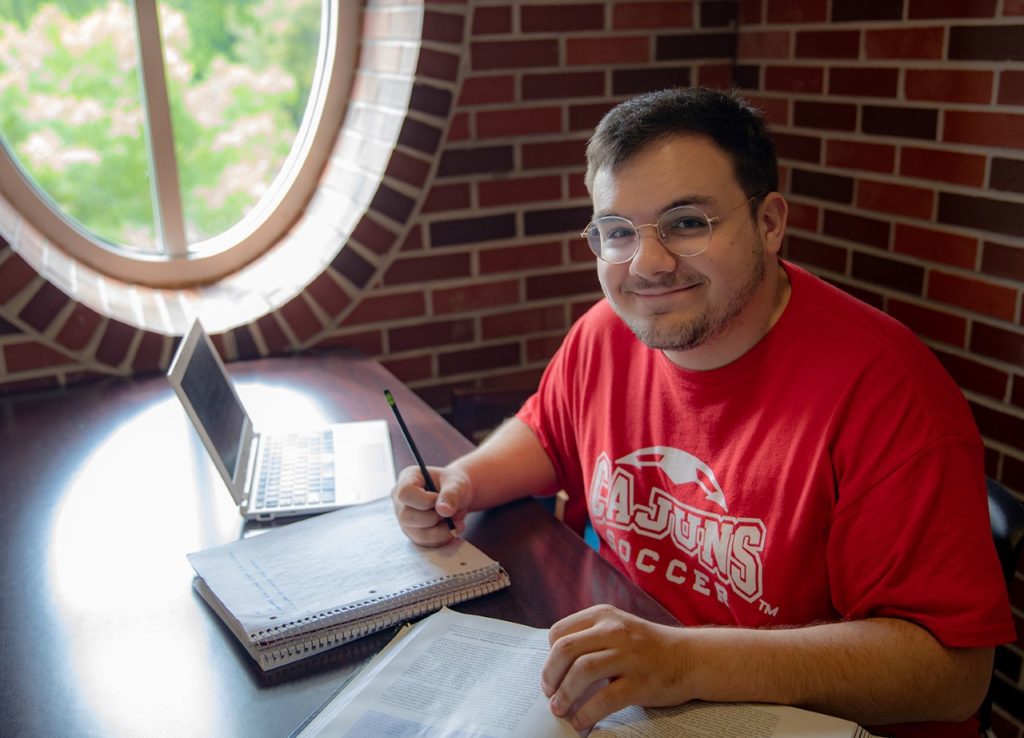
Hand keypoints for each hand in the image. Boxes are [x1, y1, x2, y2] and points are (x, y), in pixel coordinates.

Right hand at [391, 464, 473, 545]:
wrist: (458, 496)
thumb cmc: (454, 484)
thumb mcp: (457, 483)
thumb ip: (452, 494)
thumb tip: (443, 510)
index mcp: (407, 479)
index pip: (405, 493)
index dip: (424, 500)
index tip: (439, 499)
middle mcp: (401, 501)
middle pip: (406, 517)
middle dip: (433, 518)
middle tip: (451, 512)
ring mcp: (405, 519)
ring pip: (417, 534)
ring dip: (441, 531)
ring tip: (457, 521)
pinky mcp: (414, 533)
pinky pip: (426, 543)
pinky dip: (443, 538)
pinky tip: (453, 528)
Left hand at [541, 605, 691, 729]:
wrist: (690, 657)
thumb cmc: (647, 647)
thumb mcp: (617, 627)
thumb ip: (590, 638)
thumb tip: (556, 669)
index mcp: (604, 615)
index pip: (560, 631)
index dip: (549, 655)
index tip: (551, 673)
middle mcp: (614, 630)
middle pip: (566, 649)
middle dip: (550, 675)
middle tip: (548, 693)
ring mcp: (629, 655)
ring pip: (583, 671)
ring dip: (565, 694)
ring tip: (559, 709)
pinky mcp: (640, 681)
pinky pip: (605, 698)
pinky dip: (587, 712)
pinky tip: (580, 721)